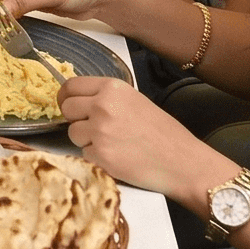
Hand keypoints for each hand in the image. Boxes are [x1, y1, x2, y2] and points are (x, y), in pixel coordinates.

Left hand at [61, 76, 228, 201]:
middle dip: (76, 120)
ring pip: (72, 133)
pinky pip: (84, 154)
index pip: (71, 86)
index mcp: (113, 88)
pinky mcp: (100, 155)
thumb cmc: (165, 134)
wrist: (183, 162)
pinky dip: (96, 158)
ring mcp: (100, 131)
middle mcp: (103, 106)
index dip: (66, 97)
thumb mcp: (135, 101)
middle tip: (93, 129)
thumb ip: (107, 98)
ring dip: (86, 141)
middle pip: (67, 109)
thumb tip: (80, 101)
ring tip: (112, 144)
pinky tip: (117, 158)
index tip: (66, 104)